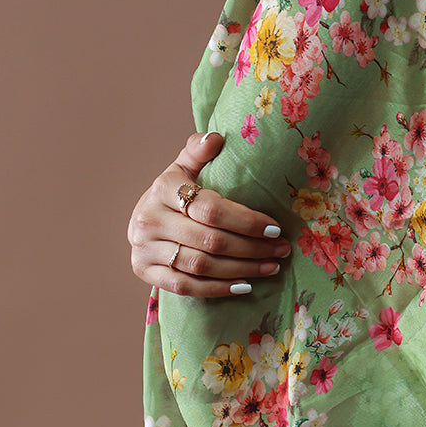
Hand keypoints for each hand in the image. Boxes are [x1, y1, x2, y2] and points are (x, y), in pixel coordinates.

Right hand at [128, 130, 290, 297]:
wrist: (144, 218)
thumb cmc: (176, 191)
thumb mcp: (185, 167)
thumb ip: (198, 152)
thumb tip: (215, 138)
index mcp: (162, 188)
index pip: (210, 209)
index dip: (246, 220)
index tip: (275, 227)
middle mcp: (148, 218)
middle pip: (210, 240)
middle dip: (252, 248)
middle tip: (281, 250)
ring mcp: (144, 248)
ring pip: (200, 265)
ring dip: (241, 269)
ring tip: (271, 267)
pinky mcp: (144, 271)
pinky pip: (185, 286)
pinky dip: (217, 288)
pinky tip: (244, 286)